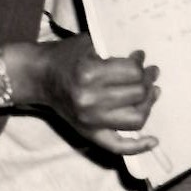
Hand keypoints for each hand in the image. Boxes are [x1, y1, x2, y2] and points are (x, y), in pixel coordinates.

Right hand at [31, 37, 158, 154]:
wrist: (37, 76)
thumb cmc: (64, 56)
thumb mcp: (89, 43)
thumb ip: (115, 51)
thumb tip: (143, 62)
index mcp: (90, 74)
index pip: (133, 72)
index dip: (141, 64)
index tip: (140, 57)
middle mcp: (90, 100)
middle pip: (137, 94)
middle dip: (148, 81)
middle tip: (150, 73)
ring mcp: (90, 120)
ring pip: (136, 118)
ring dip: (148, 105)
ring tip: (152, 93)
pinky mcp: (88, 133)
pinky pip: (117, 146)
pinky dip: (138, 147)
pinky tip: (153, 141)